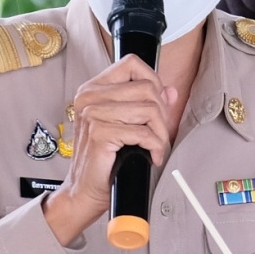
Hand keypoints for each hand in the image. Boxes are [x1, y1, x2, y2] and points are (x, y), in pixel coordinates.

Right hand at [40, 58, 177, 247]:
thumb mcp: (125, 125)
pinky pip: (143, 132)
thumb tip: (170, 91)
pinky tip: (152, 156)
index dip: (152, 80)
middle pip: (147, 88)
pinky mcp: (99, 133)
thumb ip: (146, 104)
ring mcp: (92, 113)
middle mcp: (90, 96)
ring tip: (156, 147)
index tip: (157, 103)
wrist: (84, 190)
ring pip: (149, 109)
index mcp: (93, 88)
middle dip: (162, 114)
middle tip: (158, 133)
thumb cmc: (103, 159)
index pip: (131, 63)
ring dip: (161, 133)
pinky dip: (155, 146)